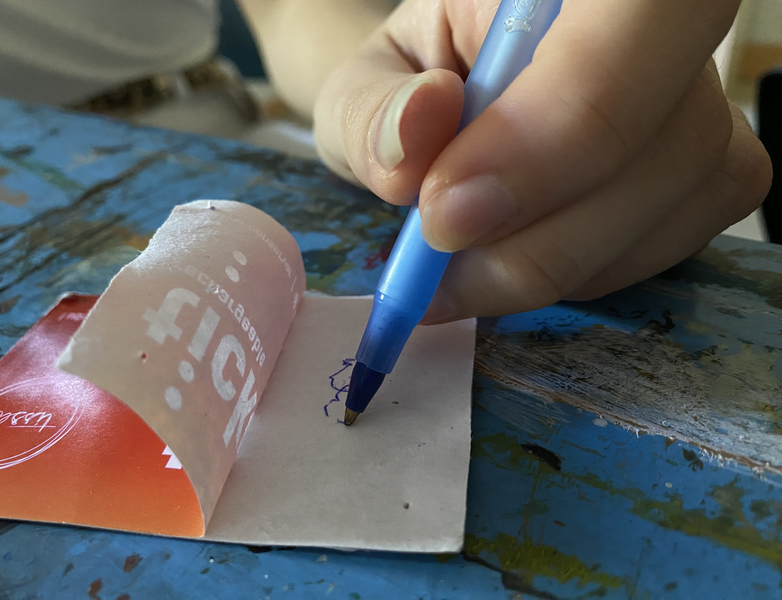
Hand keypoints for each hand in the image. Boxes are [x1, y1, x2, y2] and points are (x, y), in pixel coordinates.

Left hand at [314, 0, 772, 321]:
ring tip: (462, 266)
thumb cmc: (409, 88)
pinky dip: (585, 272)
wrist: (441, 107)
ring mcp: (698, 101)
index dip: (562, 127)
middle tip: (441, 257)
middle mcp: (662, 29)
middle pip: (678, 136)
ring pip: (685, 198)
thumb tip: (419, 128)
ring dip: (557, 261)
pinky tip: (518, 256)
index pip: (638, 18)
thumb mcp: (364, 91)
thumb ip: (375, 112)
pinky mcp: (707, 170)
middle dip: (545, 234)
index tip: (449, 210)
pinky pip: (676, 240)